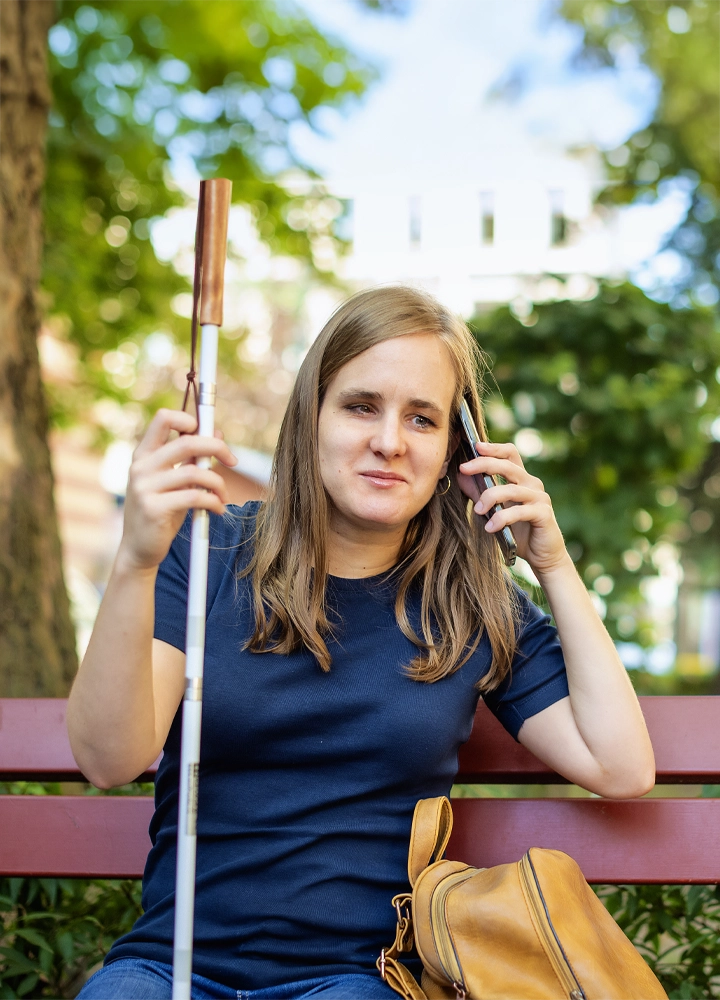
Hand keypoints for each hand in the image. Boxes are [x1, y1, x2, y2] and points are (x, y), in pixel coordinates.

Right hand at [117, 409, 236, 572]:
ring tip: (223, 495)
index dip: (190, 419)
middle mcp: (140, 467)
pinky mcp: (153, 508)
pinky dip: (213, 501)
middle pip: (187, 442)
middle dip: (217, 448)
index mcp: (143, 454)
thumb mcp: (175, 482)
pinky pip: (194, 497)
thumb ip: (192, 458)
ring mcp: (144, 487)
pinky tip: (218, 509)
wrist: (138, 550)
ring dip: (217, 483)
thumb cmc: (161, 512)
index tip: (210, 434)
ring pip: (194, 472)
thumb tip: (217, 432)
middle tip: (234, 461)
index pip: (163, 418)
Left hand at [457, 441, 567, 575]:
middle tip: (463, 469)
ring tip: (477, 510)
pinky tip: (490, 528)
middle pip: (508, 465)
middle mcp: (532, 484)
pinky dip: (502, 518)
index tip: (475, 446)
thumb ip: (479, 493)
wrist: (542, 556)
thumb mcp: (494, 511)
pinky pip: (520, 511)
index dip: (493, 448)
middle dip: (484, 464)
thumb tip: (460, 475)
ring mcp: (540, 498)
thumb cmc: (518, 532)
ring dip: (490, 497)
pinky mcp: (543, 514)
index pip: (510, 454)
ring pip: (512, 489)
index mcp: (521, 479)